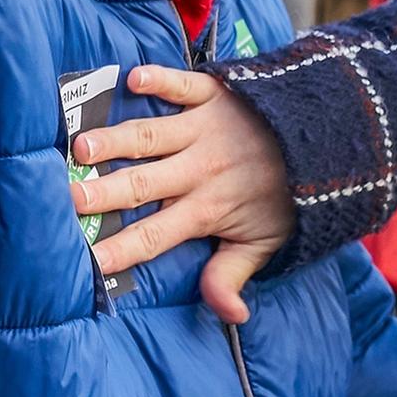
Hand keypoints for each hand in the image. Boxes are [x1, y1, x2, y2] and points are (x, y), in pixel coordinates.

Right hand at [69, 66, 293, 323]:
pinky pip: (183, 85)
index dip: (120, 251)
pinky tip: (133, 79)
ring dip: (115, 140)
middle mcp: (199, 171)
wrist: (329, 138)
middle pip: (142, 185)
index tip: (86, 262)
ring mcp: (204, 130)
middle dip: (103, 193)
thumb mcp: (267, 243)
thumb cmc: (288, 196)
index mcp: (207, 210)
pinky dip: (160, 79)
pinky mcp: (214, 94)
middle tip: (67, 199)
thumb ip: (233, 277)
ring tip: (82, 147)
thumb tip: (230, 317)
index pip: (154, 236)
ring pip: (150, 137)